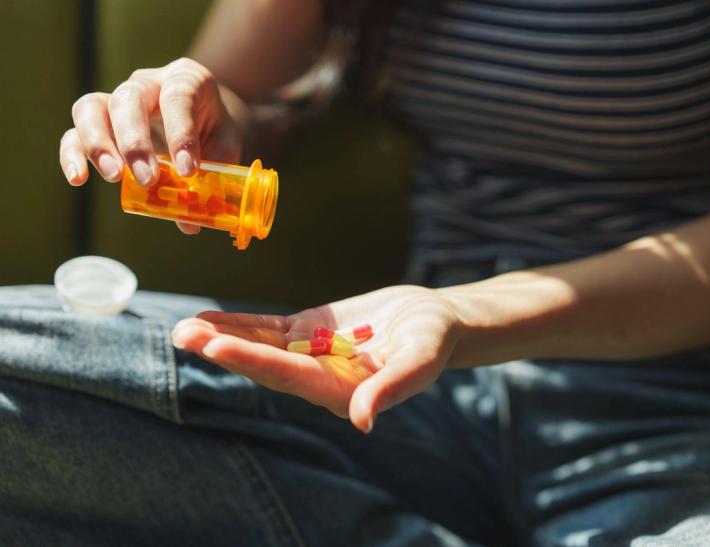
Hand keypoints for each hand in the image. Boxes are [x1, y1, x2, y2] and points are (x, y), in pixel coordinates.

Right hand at [59, 57, 240, 233]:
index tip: (187, 171)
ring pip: (92, 108)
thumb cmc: (212, 130)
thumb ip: (211, 178)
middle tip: (146, 179)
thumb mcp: (224, 147)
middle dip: (135, 141)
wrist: (203, 117)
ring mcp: (117, 99)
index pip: (178, 97)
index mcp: (186, 80)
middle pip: (129, 98)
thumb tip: (189, 222)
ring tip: (114, 177)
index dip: (180, 134)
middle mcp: (147, 83)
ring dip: (99, 144)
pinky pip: (74, 131)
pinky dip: (72, 154)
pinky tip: (78, 179)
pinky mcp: (97, 121)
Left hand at [171, 285, 463, 432]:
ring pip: (260, 346)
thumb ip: (391, 388)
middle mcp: (317, 378)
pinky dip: (241, 325)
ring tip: (184, 328)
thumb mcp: (420, 360)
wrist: (436, 322)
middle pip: (264, 364)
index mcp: (341, 390)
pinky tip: (211, 319)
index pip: (289, 376)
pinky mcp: (309, 333)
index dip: (252, 361)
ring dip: (223, 337)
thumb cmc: (434, 340)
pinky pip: (269, 330)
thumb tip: (362, 421)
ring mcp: (310, 354)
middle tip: (184, 335)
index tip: (215, 347)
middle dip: (224, 350)